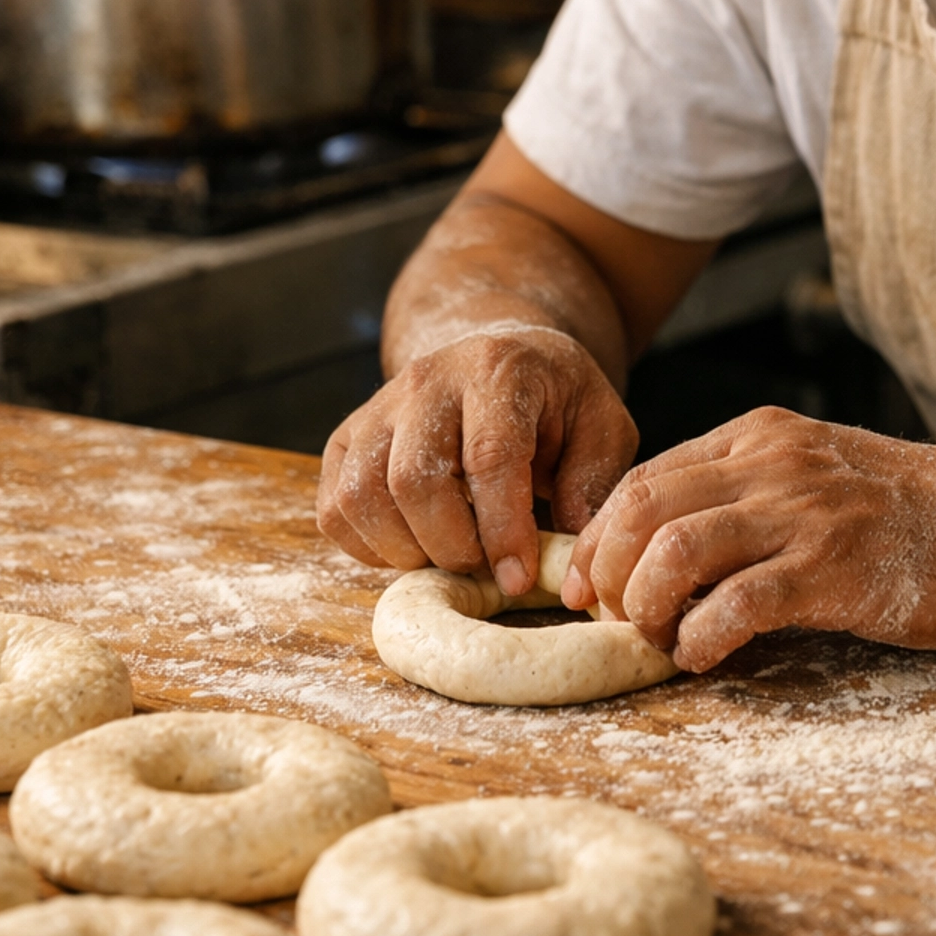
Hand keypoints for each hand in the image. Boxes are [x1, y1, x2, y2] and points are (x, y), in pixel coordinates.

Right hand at [317, 328, 637, 594]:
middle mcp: (425, 381)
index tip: (518, 579)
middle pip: (414, 482)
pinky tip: (416, 541)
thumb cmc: (554, 401)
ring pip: (361, 498)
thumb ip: (593, 487)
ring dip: (407, 550)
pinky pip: (335, 511)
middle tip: (485, 567)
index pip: (489, 457)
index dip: (502, 529)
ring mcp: (377, 409)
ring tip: (451, 553)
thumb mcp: (600, 426)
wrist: (497, 357)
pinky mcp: (344, 441)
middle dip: (452, 547)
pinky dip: (370, 547)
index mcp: (497, 371)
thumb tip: (570, 564)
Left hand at [563, 407, 935, 670]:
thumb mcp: (816, 472)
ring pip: (675, 550)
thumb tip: (670, 546)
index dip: (600, 537)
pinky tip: (703, 656)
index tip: (590, 586)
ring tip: (658, 638)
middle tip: (614, 618)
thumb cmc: (911, 511)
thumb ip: (750, 492)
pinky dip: (700, 637)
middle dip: (608, 571)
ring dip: (647, 605)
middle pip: (641, 509)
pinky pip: (734, 604)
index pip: (643, 477)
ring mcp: (802, 514)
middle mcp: (771, 464)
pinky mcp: (832, 569)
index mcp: (759, 439)